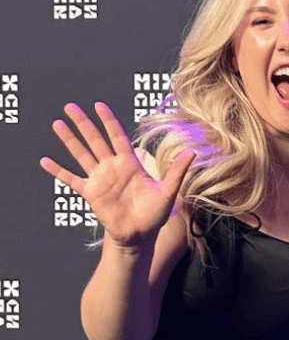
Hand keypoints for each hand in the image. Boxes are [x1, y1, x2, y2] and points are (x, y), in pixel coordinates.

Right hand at [39, 102, 194, 249]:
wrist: (140, 234)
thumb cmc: (155, 213)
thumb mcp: (168, 191)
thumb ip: (177, 171)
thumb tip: (193, 152)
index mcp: (130, 163)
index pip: (117, 136)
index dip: (108, 120)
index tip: (99, 105)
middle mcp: (112, 167)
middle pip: (95, 140)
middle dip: (83, 123)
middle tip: (70, 106)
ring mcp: (99, 179)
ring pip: (81, 154)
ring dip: (69, 140)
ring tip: (57, 124)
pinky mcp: (90, 193)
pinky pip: (71, 179)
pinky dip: (58, 171)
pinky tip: (44, 161)